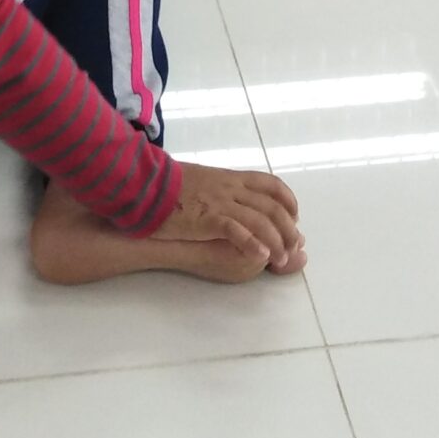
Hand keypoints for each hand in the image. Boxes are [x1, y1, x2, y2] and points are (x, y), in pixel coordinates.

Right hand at [153, 161, 301, 269]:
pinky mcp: (208, 218)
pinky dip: (253, 244)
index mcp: (231, 177)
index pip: (271, 184)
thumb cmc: (167, 184)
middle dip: (288, 228)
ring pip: (261, 220)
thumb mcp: (201, 180)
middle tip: (293, 246)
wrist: (144, 184)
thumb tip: (232, 200)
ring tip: (281, 260)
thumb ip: (220, 189)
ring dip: (276, 241)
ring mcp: (221, 202)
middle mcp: (231, 188)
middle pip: (272, 206)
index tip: (294, 217)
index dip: (288, 201)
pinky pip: (237, 230)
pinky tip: (262, 256)